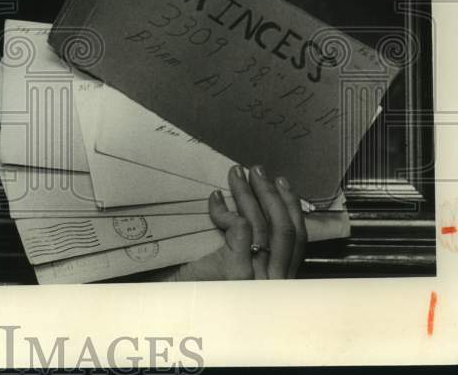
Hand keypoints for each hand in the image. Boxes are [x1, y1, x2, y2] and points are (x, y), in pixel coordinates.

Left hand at [170, 164, 306, 280]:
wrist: (182, 311)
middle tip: (258, 170)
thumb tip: (253, 211)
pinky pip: (240, 228)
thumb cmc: (204, 290)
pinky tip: (216, 198)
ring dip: (250, 194)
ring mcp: (258, 277)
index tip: (280, 183)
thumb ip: (250, 247)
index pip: (299, 239)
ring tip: (238, 173)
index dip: (292, 207)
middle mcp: (275, 279)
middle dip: (272, 194)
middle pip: (284, 228)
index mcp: (280, 277)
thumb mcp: (235, 268)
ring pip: (263, 225)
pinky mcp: (238, 271)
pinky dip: (228, 211)